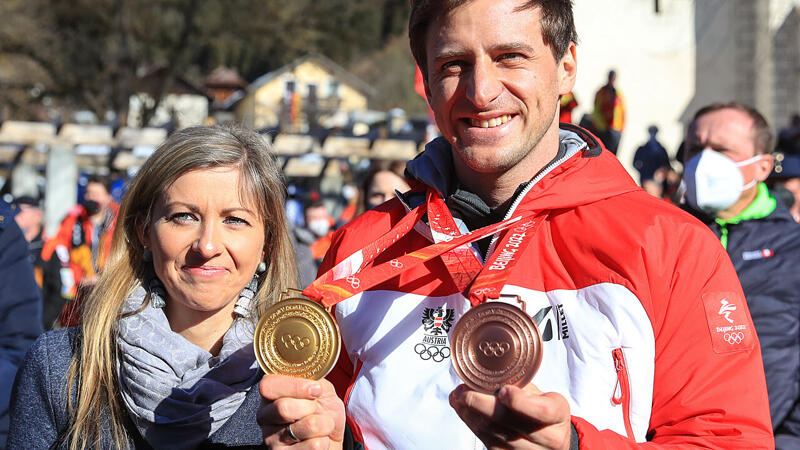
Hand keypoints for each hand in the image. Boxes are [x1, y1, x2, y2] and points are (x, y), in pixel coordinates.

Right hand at [257, 374, 344, 448]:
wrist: (332, 438)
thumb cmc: (324, 412)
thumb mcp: (322, 390)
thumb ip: (314, 380)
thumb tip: (312, 381)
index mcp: (271, 395)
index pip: (268, 385)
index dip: (294, 386)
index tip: (315, 390)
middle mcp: (266, 416)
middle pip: (283, 408)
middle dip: (310, 407)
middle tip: (316, 409)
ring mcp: (272, 439)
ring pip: (305, 426)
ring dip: (324, 425)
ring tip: (321, 426)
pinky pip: (313, 446)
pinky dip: (324, 442)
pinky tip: (318, 440)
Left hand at [449, 383, 571, 449]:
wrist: (553, 439)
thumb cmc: (544, 411)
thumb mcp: (543, 395)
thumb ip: (521, 385)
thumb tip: (488, 371)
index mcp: (557, 415)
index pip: (541, 410)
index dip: (519, 401)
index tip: (503, 390)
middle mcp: (546, 438)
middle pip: (507, 422)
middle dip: (479, 403)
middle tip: (462, 390)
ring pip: (492, 433)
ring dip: (469, 413)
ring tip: (457, 397)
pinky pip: (486, 441)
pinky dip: (471, 423)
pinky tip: (463, 411)